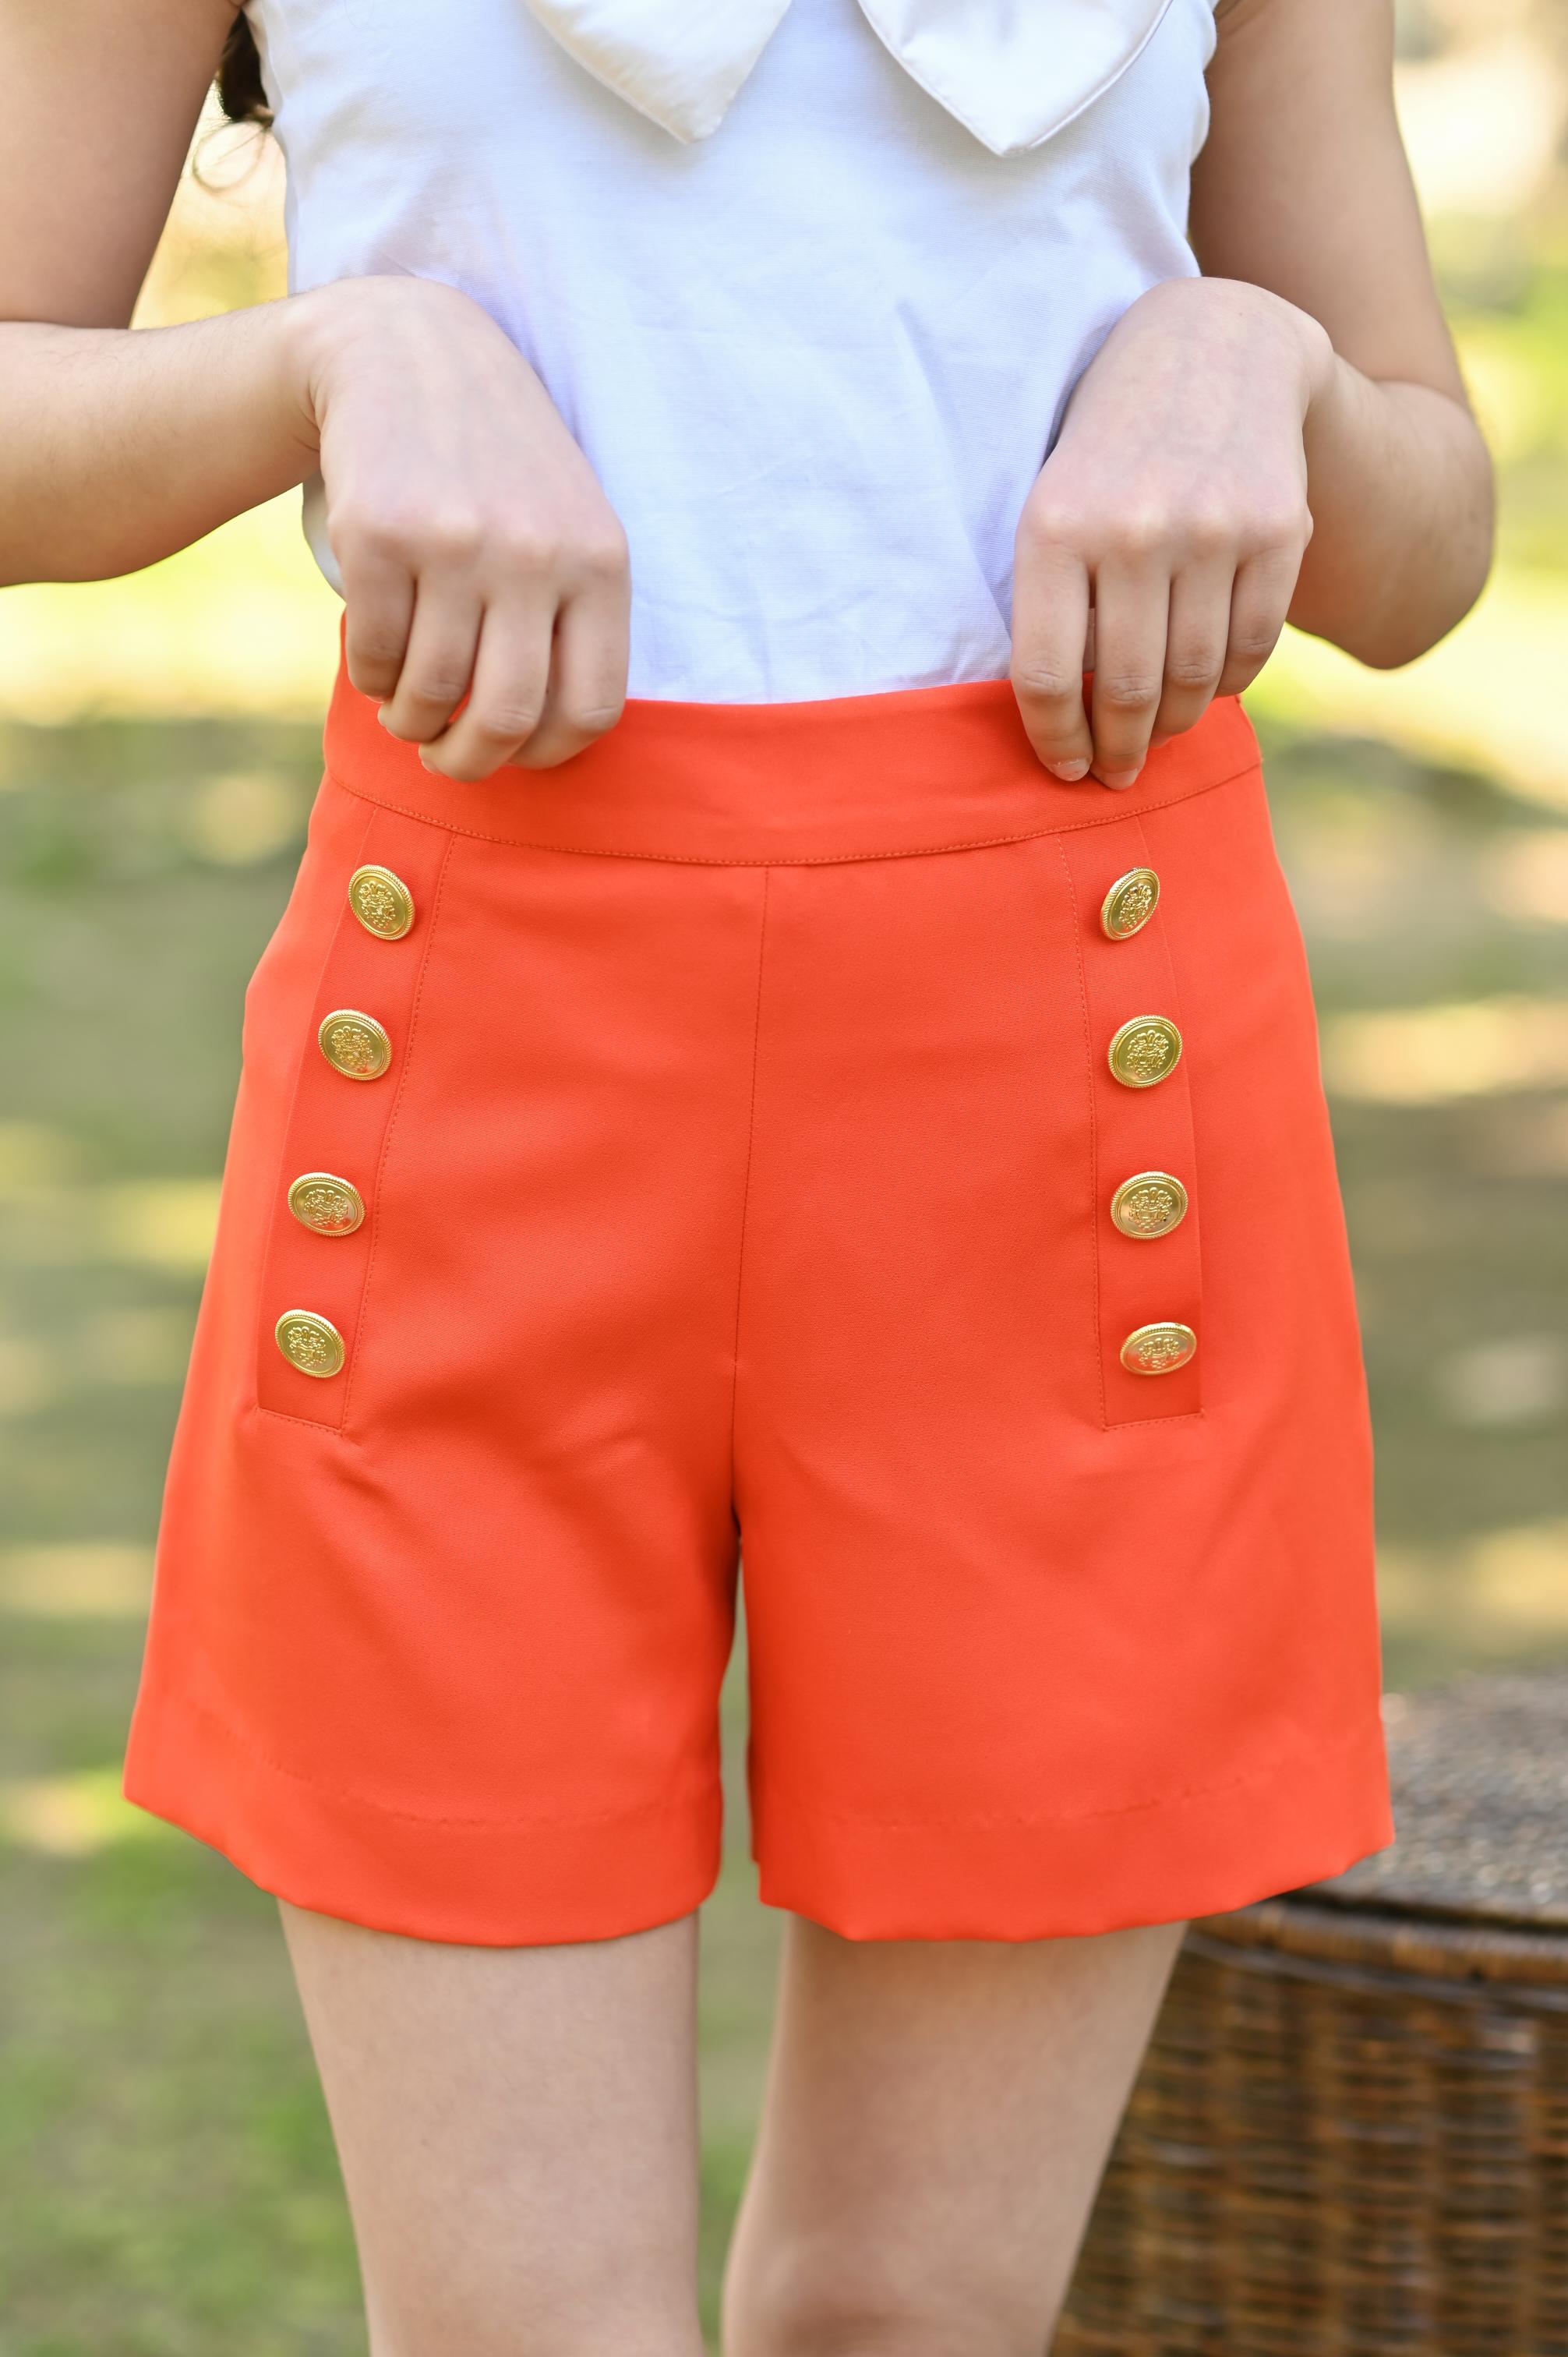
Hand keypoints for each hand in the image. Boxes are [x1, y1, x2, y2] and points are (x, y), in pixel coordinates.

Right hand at [293, 277, 630, 777]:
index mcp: (599, 562)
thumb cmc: (499, 465)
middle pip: (505, 716)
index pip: (591, 708)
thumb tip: (540, 743)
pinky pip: (375, 654)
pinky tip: (379, 661)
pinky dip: (371, 678)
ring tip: (407, 711)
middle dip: (468, 761)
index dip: (548, 755)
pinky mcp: (379, 533)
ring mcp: (454, 541)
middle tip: (446, 761)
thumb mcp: (570, 523)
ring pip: (430, 693)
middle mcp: (533, 554)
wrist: (406, 351)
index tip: (516, 755)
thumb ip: (576, 620)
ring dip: (410, 722)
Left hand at [1010, 277, 1333, 786]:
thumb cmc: (1111, 446)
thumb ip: (1054, 597)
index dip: (1055, 742)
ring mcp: (1212, 529)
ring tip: (1158, 736)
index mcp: (1056, 526)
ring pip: (1192, 680)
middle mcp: (1134, 528)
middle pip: (1126, 691)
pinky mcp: (1277, 531)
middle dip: (1119, 752)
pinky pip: (1251, 648)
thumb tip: (1068, 722)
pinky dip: (1226, 686)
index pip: (1048, 675)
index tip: (1065, 770)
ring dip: (1174, 727)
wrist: (1218, 345)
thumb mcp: (1055, 498)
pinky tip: (1206, 689)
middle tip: (1116, 775)